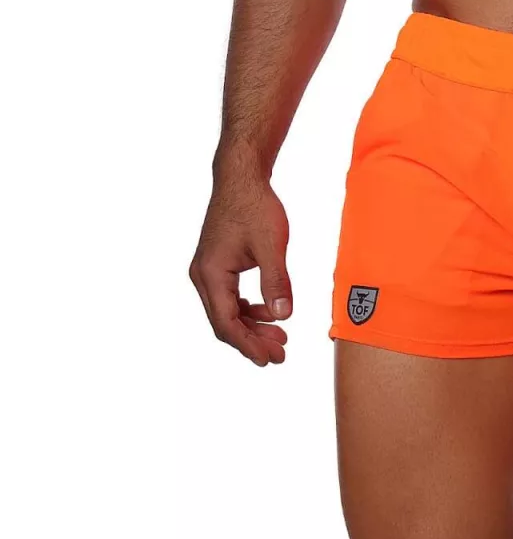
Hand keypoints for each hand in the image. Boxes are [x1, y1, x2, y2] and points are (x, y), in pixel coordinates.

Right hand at [190, 167, 291, 365]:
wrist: (241, 179)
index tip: (269, 359)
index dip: (248, 345)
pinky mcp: (217, 265)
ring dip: (251, 326)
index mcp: (211, 274)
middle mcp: (203, 276)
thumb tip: (283, 316)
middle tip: (280, 354)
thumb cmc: (254, 207)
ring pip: (227, 311)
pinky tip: (268, 313)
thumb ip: (276, 281)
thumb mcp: (271, 245)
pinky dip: (247, 309)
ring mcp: (208, 271)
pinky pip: (229, 297)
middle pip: (224, 322)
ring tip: (279, 337)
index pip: (226, 322)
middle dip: (252, 340)